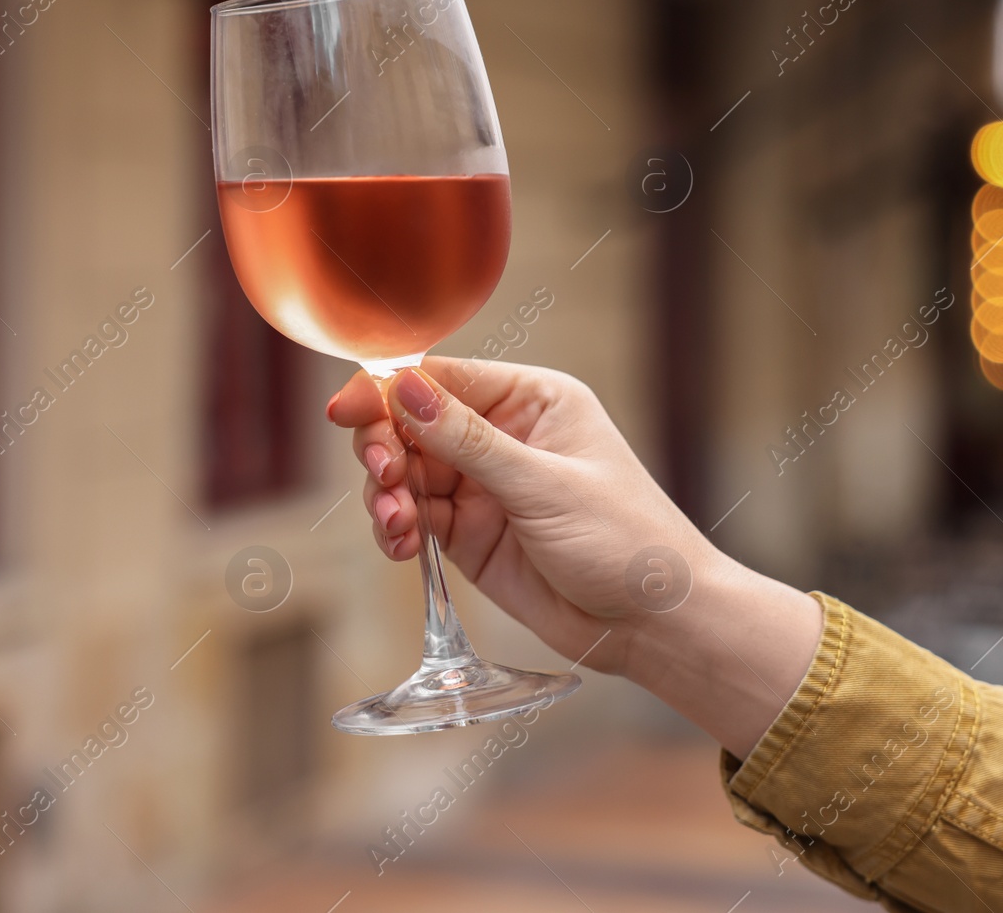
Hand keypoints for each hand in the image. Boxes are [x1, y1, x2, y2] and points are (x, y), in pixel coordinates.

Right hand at [328, 357, 714, 676]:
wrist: (654, 624)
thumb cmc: (627, 540)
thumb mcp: (544, 486)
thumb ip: (468, 442)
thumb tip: (402, 388)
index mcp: (531, 400)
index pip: (442, 378)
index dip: (387, 390)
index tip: (348, 411)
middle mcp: (502, 436)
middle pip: (411, 422)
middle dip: (384, 447)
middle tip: (384, 477)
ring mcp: (483, 486)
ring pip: (405, 472)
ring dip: (387, 493)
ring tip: (397, 522)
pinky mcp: (469, 534)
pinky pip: (414, 517)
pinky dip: (396, 528)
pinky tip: (401, 544)